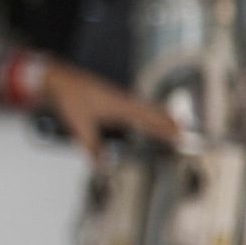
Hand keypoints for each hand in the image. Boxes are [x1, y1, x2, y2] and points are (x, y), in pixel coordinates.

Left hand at [41, 62, 180, 159]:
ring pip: (146, 107)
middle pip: (153, 112)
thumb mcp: (80, 126)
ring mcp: (118, 97)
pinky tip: (143, 115)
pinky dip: (146, 111)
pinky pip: (136, 105)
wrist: (59, 78)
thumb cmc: (70, 97)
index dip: (166, 129)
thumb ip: (92, 147)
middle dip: (170, 122)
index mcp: (121, 107)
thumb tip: (103, 166)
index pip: (150, 120)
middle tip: (186, 130)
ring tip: (172, 122)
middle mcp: (124, 101)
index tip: (181, 137)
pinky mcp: (111, 96)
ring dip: (159, 115)